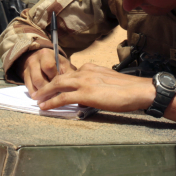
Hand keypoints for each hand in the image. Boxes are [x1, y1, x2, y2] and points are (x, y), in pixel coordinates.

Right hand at [23, 47, 74, 96]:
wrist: (42, 59)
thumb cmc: (57, 64)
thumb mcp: (64, 65)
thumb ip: (68, 74)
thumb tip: (71, 86)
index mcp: (45, 54)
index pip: (48, 67)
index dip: (54, 77)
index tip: (61, 83)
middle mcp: (34, 60)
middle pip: (38, 78)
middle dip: (47, 89)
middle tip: (55, 96)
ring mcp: (27, 68)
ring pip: (33, 85)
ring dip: (42, 93)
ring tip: (50, 99)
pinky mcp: (24, 76)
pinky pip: (29, 88)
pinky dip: (37, 95)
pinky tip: (44, 98)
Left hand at [34, 63, 155, 112]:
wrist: (139, 90)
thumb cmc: (128, 89)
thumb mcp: (108, 82)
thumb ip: (95, 85)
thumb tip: (86, 96)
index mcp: (91, 68)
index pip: (69, 73)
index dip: (57, 81)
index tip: (50, 86)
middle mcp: (86, 71)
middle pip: (60, 77)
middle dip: (46, 85)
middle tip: (36, 92)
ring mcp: (85, 81)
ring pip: (58, 85)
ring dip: (45, 93)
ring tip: (36, 100)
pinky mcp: (86, 93)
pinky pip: (63, 97)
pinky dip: (51, 102)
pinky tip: (44, 107)